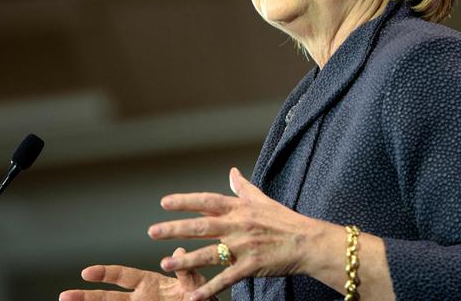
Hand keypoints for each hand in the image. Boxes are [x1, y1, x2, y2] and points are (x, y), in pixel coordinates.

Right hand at [59, 247, 207, 300]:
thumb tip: (178, 252)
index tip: (86, 272)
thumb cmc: (202, 297)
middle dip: (87, 297)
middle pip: (109, 298)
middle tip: (65, 296)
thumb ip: (186, 272)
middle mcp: (141, 299)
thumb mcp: (196, 283)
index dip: (106, 273)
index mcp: (151, 283)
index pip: (124, 276)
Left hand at [148, 168, 322, 300]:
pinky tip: (193, 296)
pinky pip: (226, 279)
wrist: (307, 242)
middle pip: (201, 226)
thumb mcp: (262, 199)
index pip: (207, 201)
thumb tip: (231, 171)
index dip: (185, 201)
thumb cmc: (285, 220)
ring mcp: (244, 246)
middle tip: (153, 231)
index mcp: (240, 208)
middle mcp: (238, 225)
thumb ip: (243, 187)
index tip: (164, 202)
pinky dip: (209, 288)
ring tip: (164, 262)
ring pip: (209, 254)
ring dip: (185, 259)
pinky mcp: (251, 266)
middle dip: (175, 229)